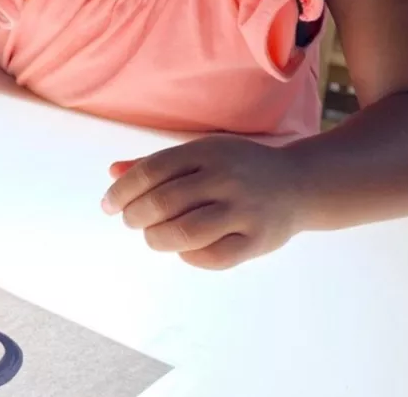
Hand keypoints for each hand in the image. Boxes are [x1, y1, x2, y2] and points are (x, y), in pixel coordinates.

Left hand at [102, 136, 300, 269]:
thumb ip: (156, 163)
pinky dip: (189, 256)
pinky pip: (213, 257)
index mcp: (206, 151)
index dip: (122, 191)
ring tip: (152, 236)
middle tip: (130, 221)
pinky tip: (183, 249)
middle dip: (135, 216)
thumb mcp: (200, 153)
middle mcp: (224, 177)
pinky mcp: (258, 240)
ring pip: (185, 232)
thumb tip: (112, 173)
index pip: (151, 171)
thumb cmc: (237, 166)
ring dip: (157, 239)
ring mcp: (243, 209)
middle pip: (163, 202)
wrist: (299, 183)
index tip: (108, 205)